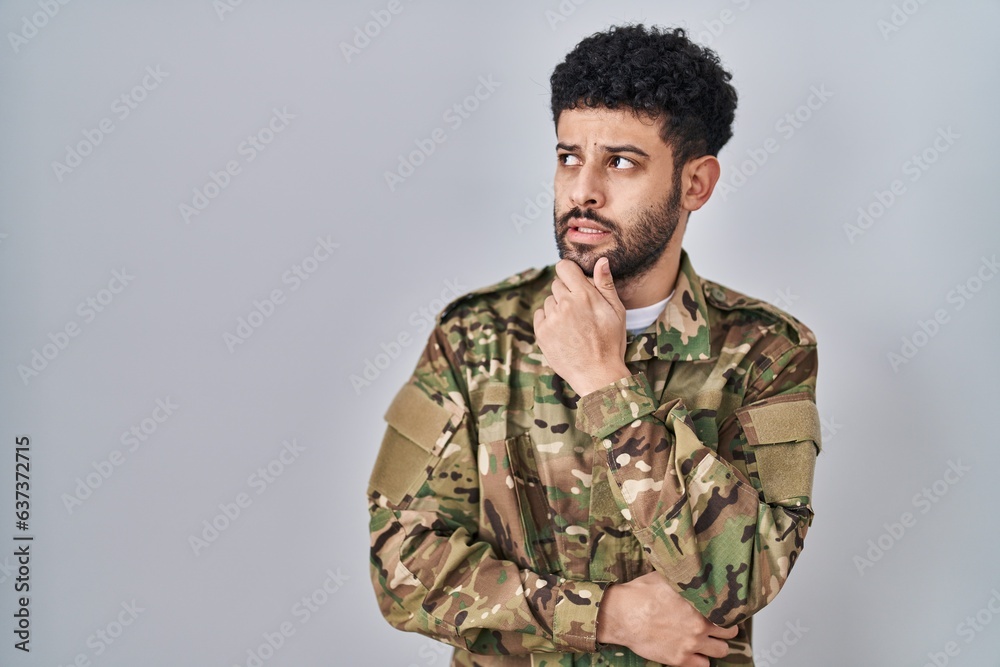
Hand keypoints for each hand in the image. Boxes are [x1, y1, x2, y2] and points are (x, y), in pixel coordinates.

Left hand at [533, 257, 629, 395]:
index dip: (569, 272)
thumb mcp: (617, 312)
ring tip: (573, 325)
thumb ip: (606, 284)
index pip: (564, 267)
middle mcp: (565, 304)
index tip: (574, 281)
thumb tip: (601, 260)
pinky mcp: (541, 332)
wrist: (597, 374)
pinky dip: (549, 320)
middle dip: (567, 293)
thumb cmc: (610, 343)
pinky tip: (563, 332)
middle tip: (580, 311)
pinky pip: (540, 315)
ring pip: (549, 301)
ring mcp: (551, 319)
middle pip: (557, 284)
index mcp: (584, 295)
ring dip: (558, 308)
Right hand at [596, 572, 737, 666]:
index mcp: (699, 605)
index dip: (729, 610)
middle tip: (719, 625)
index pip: (729, 611)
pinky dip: (702, 659)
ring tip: (710, 639)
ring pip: (721, 651)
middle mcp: (699, 626)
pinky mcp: (679, 659)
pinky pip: (703, 665)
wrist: (622, 615)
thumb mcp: (666, 577)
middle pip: (729, 633)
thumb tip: (695, 570)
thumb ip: (685, 578)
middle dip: (726, 629)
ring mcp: (691, 645)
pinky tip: (696, 651)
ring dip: (717, 645)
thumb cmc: (640, 594)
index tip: (726, 609)